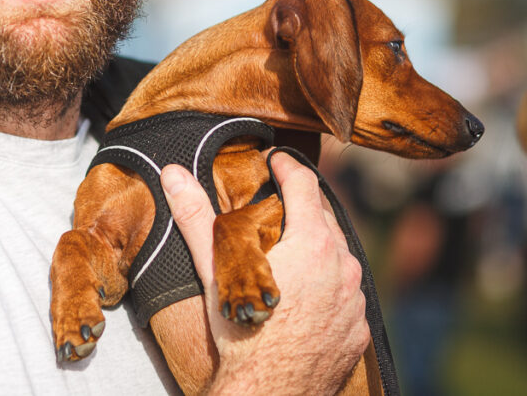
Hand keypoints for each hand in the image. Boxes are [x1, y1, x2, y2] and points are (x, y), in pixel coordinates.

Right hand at [161, 151, 369, 394]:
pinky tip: (303, 295)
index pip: (306, 187)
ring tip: (287, 252)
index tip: (277, 160)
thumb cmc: (241, 331)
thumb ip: (197, 217)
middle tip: (275, 206)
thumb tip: (173, 175)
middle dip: (301, 207)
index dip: (289, 168)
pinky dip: (327, 286)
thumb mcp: (215, 270)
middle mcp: (343, 268)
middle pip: (325, 219)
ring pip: (339, 257)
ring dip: (316, 248)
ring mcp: (355, 301)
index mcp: (312, 244)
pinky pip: (347, 295)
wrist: (269, 394)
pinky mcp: (357, 330)